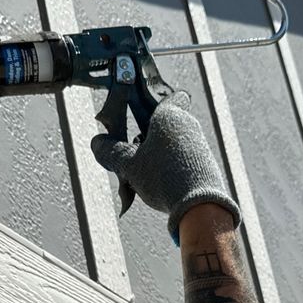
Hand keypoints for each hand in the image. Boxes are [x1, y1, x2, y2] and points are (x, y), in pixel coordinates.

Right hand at [90, 87, 239, 239]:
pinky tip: (158, 187)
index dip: (157, 102)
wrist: (199, 207)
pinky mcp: (205, 166)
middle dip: (147, 138)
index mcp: (170, 116)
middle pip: (165, 125)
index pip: (172, 95)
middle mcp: (188, 126)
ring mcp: (199, 147)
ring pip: (173, 145)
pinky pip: (182, 162)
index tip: (142, 114)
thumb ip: (111, 151)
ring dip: (156, 157)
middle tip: (131, 156)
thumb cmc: (164, 177)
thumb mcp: (128, 165)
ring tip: (141, 178)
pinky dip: (169, 170)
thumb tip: (97, 142)